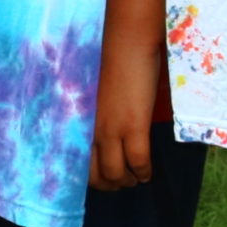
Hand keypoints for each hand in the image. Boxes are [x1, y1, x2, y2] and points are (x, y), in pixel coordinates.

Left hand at [88, 41, 160, 191]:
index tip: (107, 177)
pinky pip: (138, 162)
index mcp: (81, 123)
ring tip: (138, 177)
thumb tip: (107, 131)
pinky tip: (148, 172)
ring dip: (129, 181)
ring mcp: (112, 130)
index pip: (78, 164)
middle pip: (96, 176)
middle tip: (125, 181)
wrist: (127, 42)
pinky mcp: (133, 125)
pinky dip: (144, 172)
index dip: (94, 177)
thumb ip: (97, 115)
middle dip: (112, 184)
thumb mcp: (98, 95)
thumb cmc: (113, 61)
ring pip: (116, 174)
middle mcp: (91, 130)